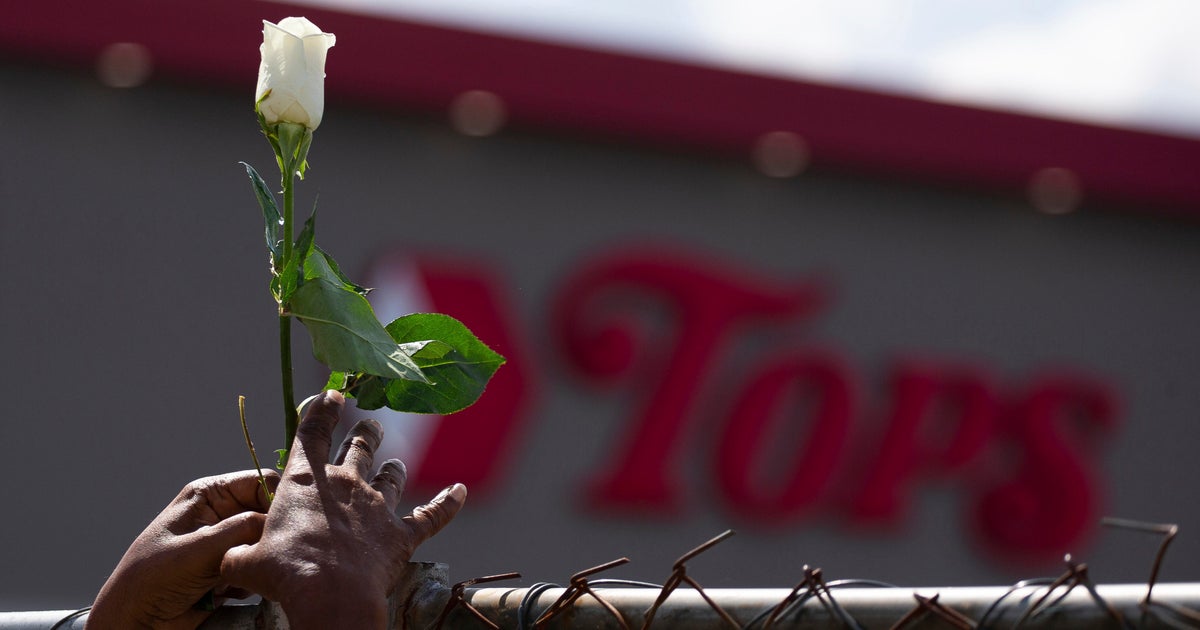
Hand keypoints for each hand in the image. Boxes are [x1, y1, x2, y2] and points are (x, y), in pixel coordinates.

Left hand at [87, 470, 278, 628]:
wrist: (135, 624)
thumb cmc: (151, 579)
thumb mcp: (198, 548)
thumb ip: (242, 529)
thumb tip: (279, 524)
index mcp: (209, 495)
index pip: (261, 482)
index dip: (278, 499)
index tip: (287, 523)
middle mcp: (221, 515)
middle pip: (268, 514)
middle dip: (269, 536)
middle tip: (266, 554)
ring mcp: (227, 544)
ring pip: (266, 544)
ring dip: (258, 562)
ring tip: (236, 577)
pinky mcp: (230, 570)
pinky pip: (258, 569)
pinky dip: (253, 581)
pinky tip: (229, 591)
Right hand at [221, 390, 466, 629]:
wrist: (331, 595)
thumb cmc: (285, 573)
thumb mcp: (245, 561)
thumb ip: (238, 552)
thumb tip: (230, 557)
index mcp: (306, 481)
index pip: (312, 433)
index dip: (321, 410)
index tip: (332, 394)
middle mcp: (347, 484)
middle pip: (359, 447)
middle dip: (366, 432)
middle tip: (372, 424)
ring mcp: (379, 507)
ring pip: (392, 478)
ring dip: (395, 470)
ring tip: (397, 464)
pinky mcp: (403, 534)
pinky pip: (433, 515)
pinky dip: (449, 503)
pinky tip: (460, 491)